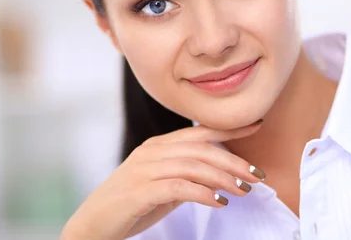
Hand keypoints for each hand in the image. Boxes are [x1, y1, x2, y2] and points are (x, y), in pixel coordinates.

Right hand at [60, 121, 264, 239]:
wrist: (94, 223)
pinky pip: (179, 187)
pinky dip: (203, 193)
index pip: (198, 132)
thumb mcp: (162, 185)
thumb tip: (219, 175)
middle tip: (257, 176)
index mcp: (157, 146)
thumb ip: (185, 175)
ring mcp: (144, 169)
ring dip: (223, 179)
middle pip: (200, 149)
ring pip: (193, 166)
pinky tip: (219, 203)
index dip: (228, 129)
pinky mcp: (140, 190)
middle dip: (233, 160)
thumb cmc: (130, 204)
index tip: (256, 126)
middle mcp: (151, 152)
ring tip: (243, 191)